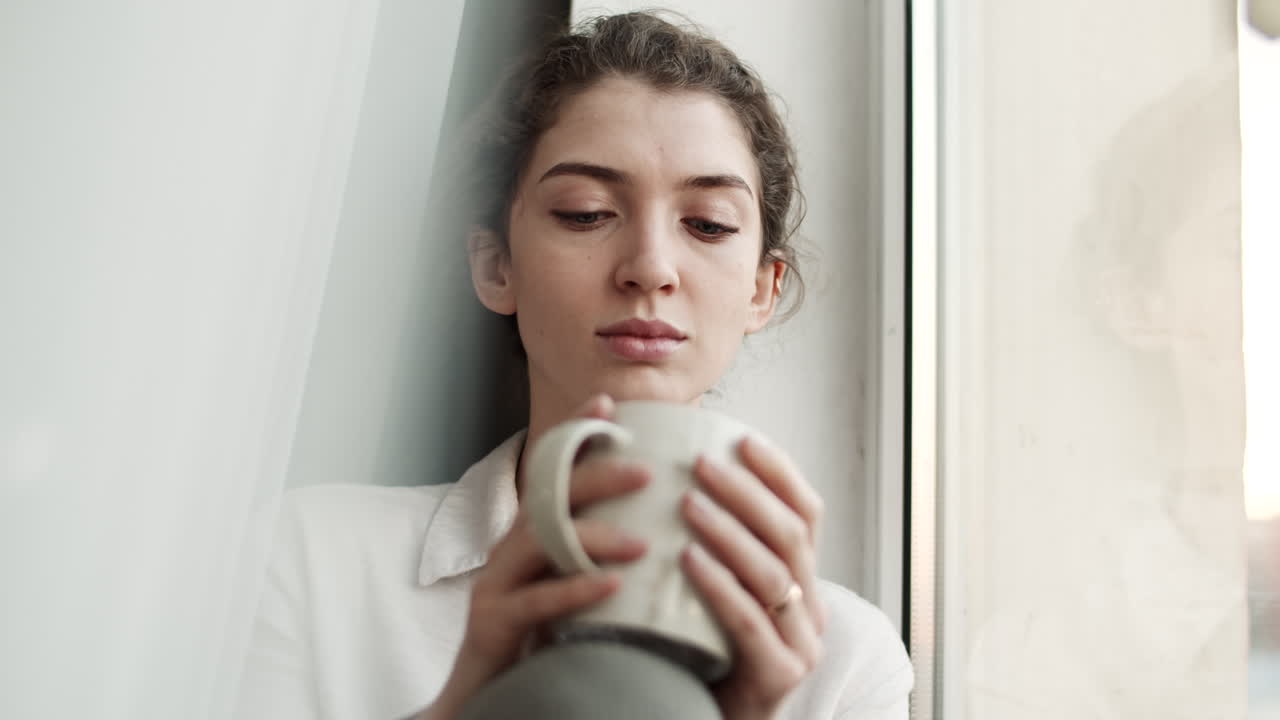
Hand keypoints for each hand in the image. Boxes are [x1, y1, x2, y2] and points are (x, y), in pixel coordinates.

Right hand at [425, 395, 649, 719]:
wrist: (484, 701)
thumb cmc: (540, 642)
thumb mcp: (572, 587)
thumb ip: (599, 555)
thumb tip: (660, 530)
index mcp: (532, 534)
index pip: (555, 472)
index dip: (578, 434)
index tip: (611, 402)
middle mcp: (510, 548)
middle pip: (550, 496)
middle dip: (597, 476)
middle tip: (648, 471)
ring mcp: (495, 582)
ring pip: (542, 542)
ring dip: (594, 536)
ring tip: (644, 542)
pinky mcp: (491, 622)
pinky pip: (535, 600)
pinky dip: (575, 589)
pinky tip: (613, 586)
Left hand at [679, 434, 825, 719]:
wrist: (707, 719)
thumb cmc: (705, 650)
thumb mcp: (719, 589)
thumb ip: (716, 543)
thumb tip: (682, 476)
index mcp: (805, 580)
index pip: (807, 513)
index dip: (779, 472)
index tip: (743, 438)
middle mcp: (813, 608)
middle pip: (790, 535)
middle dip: (747, 492)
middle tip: (701, 462)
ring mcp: (802, 645)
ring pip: (774, 573)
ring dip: (730, 531)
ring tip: (688, 502)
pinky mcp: (779, 677)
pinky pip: (750, 621)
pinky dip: (720, 584)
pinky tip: (688, 558)